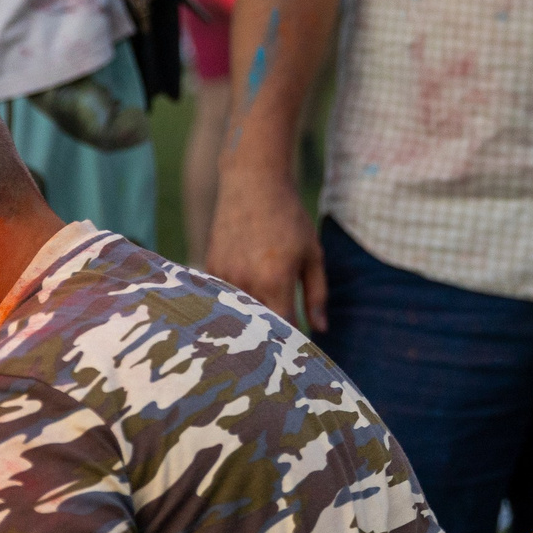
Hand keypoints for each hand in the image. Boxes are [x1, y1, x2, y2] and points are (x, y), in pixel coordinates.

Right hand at [203, 158, 326, 326]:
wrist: (253, 184)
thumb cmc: (289, 219)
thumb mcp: (312, 254)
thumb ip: (317, 294)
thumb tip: (321, 329)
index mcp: (276, 281)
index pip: (282, 329)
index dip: (290, 341)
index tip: (297, 348)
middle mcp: (246, 283)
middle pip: (257, 325)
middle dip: (269, 335)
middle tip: (278, 342)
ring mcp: (224, 276)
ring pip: (238, 313)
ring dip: (249, 317)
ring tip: (260, 316)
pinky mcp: (210, 268)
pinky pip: (223, 296)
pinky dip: (234, 300)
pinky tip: (244, 292)